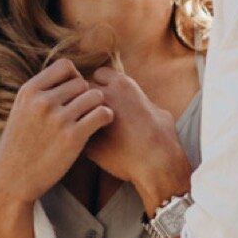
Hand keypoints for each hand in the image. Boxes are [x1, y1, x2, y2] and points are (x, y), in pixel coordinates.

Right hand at [0, 58, 114, 204]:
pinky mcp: (73, 137)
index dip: (74, 77)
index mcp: (29, 91)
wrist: (12, 180)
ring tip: (93, 118)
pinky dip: (106, 118)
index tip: (74, 94)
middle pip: (82, 82)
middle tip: (84, 112)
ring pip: (95, 96)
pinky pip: (102, 114)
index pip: (64, 66)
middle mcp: (43, 101)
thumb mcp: (20, 111)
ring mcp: (58, 118)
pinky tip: (101, 126)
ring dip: (97, 106)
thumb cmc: (18, 147)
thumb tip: (66, 75)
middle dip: (85, 96)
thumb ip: (40, 93)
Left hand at [83, 68, 190, 207]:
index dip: (99, 85)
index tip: (103, 97)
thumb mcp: (159, 111)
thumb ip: (144, 104)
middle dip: (82, 99)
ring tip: (83, 127)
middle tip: (87, 112)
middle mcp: (105, 97)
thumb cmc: (163, 137)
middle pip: (81, 89)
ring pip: (73, 110)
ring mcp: (92, 118)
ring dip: (76, 117)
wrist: (159, 163)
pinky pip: (74, 135)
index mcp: (123, 85)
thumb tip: (143, 105)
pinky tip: (85, 145)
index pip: (99, 75)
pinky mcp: (86, 141)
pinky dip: (77, 138)